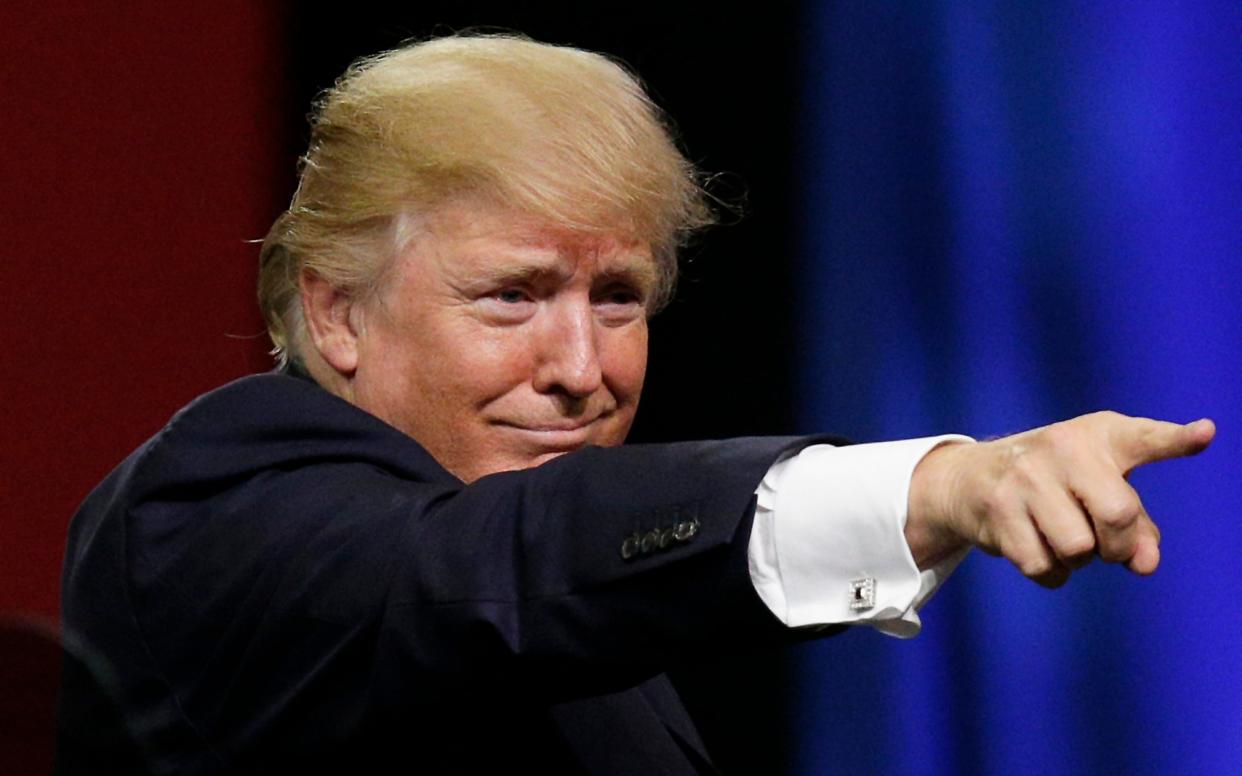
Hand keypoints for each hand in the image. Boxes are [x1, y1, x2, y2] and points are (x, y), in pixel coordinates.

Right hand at [905, 412, 1215, 586]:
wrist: (971, 477)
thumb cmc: (1054, 482)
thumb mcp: (1097, 486)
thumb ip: (1135, 524)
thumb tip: (1144, 564)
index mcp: (1098, 437)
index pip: (1143, 438)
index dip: (1178, 439)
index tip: (1205, 433)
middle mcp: (1062, 449)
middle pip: (1116, 514)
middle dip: (1117, 545)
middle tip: (1104, 544)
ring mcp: (1026, 479)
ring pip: (1078, 549)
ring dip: (1078, 560)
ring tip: (1062, 540)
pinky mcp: (998, 511)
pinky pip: (1044, 567)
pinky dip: (1051, 573)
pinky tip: (1039, 550)